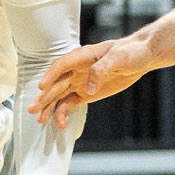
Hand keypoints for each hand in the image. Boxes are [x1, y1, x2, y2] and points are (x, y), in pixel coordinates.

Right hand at [30, 35, 153, 128]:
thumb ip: (101, 70)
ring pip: (59, 96)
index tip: (41, 88)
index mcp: (82, 57)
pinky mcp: (86, 94)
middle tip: (33, 110)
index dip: (50, 76)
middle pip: (56, 84)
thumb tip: (88, 89)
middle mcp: (77, 70)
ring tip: (40, 120)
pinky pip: (70, 104)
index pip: (61, 65)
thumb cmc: (130, 51)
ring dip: (49, 107)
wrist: (141, 57)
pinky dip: (64, 113)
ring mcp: (80, 82)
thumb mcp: (118, 57)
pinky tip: (61, 124)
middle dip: (44, 97)